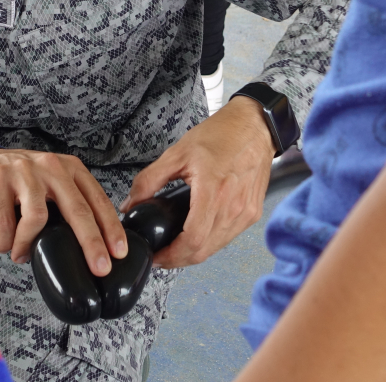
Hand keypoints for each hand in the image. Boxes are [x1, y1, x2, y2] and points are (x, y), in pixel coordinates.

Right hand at [0, 148, 128, 275]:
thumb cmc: (20, 179)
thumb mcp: (51, 183)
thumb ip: (68, 203)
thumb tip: (87, 246)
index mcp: (69, 169)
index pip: (97, 199)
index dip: (110, 227)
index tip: (118, 252)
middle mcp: (51, 167)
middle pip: (77, 209)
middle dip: (91, 242)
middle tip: (100, 267)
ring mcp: (24, 171)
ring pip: (38, 217)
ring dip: (29, 243)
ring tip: (21, 255)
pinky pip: (6, 221)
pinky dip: (6, 240)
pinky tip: (4, 245)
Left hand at [122, 97, 275, 267]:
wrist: (254, 126)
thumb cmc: (221, 135)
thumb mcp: (178, 153)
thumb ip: (149, 179)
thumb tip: (130, 203)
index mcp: (214, 191)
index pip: (193, 241)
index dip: (172, 256)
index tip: (157, 257)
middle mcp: (234, 207)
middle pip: (204, 251)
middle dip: (180, 260)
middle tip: (162, 255)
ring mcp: (246, 212)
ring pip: (217, 248)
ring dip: (195, 253)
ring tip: (176, 246)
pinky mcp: (253, 212)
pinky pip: (229, 237)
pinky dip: (211, 242)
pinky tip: (198, 234)